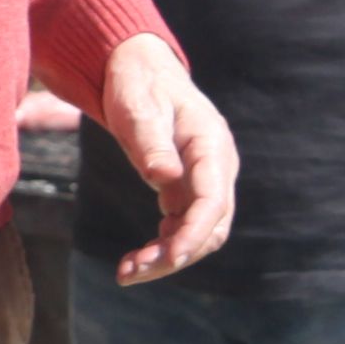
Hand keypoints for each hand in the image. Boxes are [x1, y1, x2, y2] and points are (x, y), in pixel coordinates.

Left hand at [89, 31, 236, 282]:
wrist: (140, 70)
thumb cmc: (138, 86)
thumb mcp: (138, 109)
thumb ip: (151, 142)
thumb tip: (165, 178)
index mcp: (211, 145)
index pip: (213, 201)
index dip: (193, 234)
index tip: (168, 258)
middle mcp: (216, 167)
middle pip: (211, 226)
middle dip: (176, 255)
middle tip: (130, 273)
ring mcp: (205, 180)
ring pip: (200, 234)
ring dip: (168, 257)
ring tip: (127, 273)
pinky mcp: (189, 190)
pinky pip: (184, 228)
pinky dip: (163, 247)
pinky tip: (136, 258)